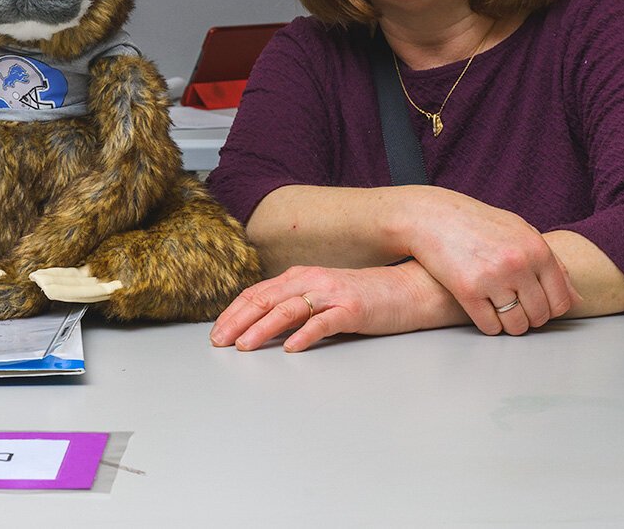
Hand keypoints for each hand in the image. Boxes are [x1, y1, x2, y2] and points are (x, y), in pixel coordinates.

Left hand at [210, 264, 441, 351]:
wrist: (407, 289)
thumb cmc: (361, 297)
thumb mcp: (320, 295)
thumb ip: (293, 305)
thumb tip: (259, 326)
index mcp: (299, 277)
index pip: (257, 293)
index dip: (233, 312)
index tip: (216, 332)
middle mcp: (311, 280)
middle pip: (265, 299)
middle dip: (238, 321)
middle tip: (220, 342)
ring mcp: (332, 294)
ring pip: (288, 309)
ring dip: (263, 328)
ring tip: (245, 346)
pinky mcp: (352, 309)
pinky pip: (324, 322)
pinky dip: (305, 335)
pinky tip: (291, 347)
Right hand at [400, 188, 576, 335]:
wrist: (431, 216)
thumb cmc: (478, 223)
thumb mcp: (521, 232)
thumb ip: (552, 263)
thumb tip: (577, 298)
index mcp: (537, 249)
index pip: (561, 301)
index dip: (550, 309)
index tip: (535, 303)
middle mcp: (518, 264)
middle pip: (539, 316)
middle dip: (529, 318)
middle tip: (514, 307)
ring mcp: (493, 278)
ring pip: (516, 325)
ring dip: (509, 324)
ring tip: (498, 310)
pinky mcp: (467, 290)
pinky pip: (490, 326)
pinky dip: (488, 325)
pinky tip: (481, 310)